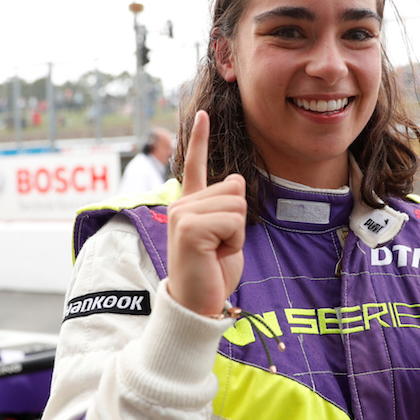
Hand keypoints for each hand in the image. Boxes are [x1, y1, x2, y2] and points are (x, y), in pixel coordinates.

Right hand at [166, 110, 246, 315]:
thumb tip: (236, 179)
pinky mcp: (188, 227)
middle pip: (235, 189)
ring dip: (236, 233)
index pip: (196, 166)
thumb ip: (230, 206)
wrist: (197, 304)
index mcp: (189, 204)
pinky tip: (214, 255)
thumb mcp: (228, 235)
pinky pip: (233, 220)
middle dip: (238, 221)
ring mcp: (182, 213)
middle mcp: (181, 204)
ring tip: (216, 252)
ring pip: (237, 204)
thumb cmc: (213, 273)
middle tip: (218, 247)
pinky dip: (233, 241)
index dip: (200, 139)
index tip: (203, 115)